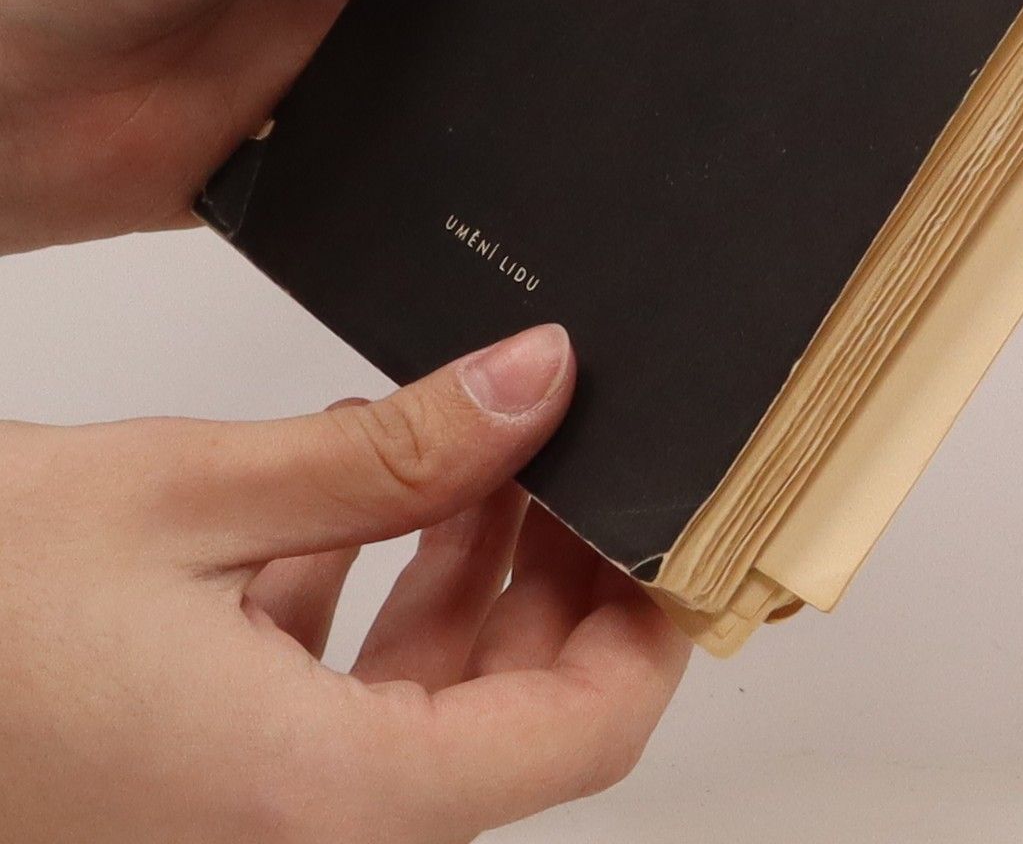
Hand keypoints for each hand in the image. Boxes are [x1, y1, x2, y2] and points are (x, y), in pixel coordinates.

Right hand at [0, 323, 689, 841]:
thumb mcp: (185, 495)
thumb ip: (388, 450)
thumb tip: (542, 381)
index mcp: (309, 806)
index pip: (576, 743)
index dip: (651, 629)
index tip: (683, 525)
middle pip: (508, 727)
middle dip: (558, 588)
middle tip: (576, 457)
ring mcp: (224, 825)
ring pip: (418, 713)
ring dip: (463, 585)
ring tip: (484, 457)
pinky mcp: (181, 784)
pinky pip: (326, 703)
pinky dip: (363, 604)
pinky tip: (357, 498)